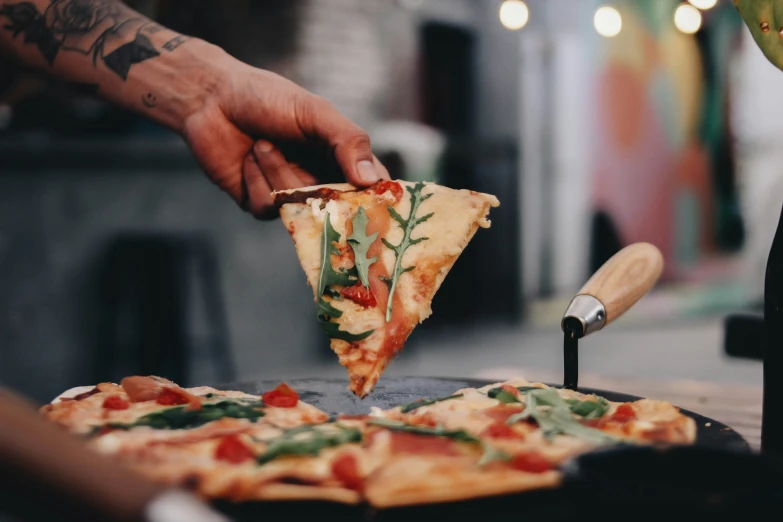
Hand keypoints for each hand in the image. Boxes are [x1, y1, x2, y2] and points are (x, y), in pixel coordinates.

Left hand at [181, 45, 389, 219]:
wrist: (212, 98)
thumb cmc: (267, 97)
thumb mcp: (314, 112)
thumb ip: (348, 141)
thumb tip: (371, 180)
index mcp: (342, 157)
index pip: (372, 188)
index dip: (375, 201)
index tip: (372, 205)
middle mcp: (320, 180)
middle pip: (336, 208)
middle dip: (320, 193)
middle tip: (311, 181)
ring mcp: (290, 195)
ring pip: (297, 207)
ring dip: (277, 172)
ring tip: (261, 144)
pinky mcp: (260, 203)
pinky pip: (267, 208)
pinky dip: (255, 181)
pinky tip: (246, 159)